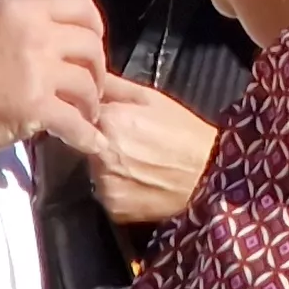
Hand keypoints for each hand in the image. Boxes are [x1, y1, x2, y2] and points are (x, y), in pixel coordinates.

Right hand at [0, 0, 107, 157]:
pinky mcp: (34, 106)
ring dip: (91, 103)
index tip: (92, 43)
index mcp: (21, 11)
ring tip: (83, 112)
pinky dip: (87, 136)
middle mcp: (34, 36)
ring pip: (89, 84)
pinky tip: (90, 142)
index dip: (96, 26)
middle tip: (88, 85)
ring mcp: (36, 71)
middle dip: (97, 70)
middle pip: (92, 47)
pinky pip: (76, 122)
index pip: (81, 6)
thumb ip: (35, 9)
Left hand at [60, 74, 217, 222]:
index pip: (76, 116)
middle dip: (99, 143)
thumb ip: (114, 87)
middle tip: (129, 145)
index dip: (92, 119)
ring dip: (107, 168)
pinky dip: (118, 189)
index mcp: (109, 120)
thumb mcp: (153, 99)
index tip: (109, 122)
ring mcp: (104, 183)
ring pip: (92, 172)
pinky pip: (106, 195)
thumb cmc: (186, 132)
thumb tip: (86, 81)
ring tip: (137, 166)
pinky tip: (140, 184)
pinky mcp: (113, 207)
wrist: (212, 175)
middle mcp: (99, 153)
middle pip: (83, 146)